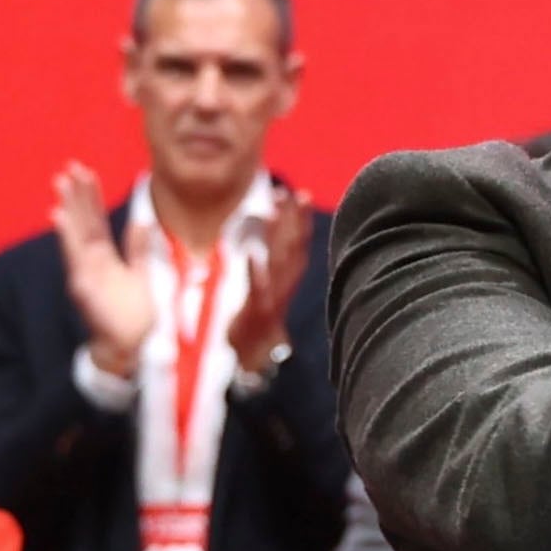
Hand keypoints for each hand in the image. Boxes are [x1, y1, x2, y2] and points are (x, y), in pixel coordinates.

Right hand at [51, 164, 152, 375]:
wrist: (129, 347)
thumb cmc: (132, 316)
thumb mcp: (139, 274)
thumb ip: (137, 248)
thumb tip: (141, 221)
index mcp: (105, 257)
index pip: (95, 220)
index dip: (90, 196)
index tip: (85, 172)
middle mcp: (91, 261)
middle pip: (82, 222)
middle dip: (76, 195)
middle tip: (68, 168)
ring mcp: (85, 272)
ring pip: (74, 234)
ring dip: (67, 208)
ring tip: (60, 184)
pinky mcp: (83, 286)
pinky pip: (74, 258)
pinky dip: (66, 236)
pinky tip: (57, 216)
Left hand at [224, 197, 309, 379]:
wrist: (252, 357)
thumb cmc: (256, 319)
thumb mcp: (265, 289)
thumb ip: (270, 262)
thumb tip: (270, 230)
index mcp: (286, 279)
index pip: (297, 244)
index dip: (299, 219)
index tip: (299, 194)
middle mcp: (283, 286)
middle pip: (293, 248)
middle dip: (295, 220)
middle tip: (297, 194)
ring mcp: (272, 299)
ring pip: (279, 263)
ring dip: (279, 236)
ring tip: (277, 210)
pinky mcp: (256, 313)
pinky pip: (257, 290)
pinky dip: (254, 273)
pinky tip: (251, 255)